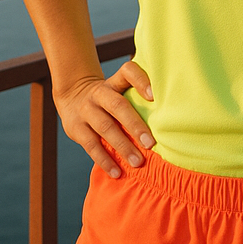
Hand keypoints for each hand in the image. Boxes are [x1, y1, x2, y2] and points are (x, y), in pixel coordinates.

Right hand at [54, 60, 154, 177]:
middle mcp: (99, 93)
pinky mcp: (76, 128)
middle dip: (135, 125)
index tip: (154, 96)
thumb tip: (169, 114)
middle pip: (118, 105)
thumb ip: (137, 96)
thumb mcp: (118, 87)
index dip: (140, 81)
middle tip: (151, 143)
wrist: (73, 96)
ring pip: (105, 128)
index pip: (127, 72)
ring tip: (138, 162)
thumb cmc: (108, 97)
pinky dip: (105, 160)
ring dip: (123, 146)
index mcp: (114, 81)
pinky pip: (91, 145)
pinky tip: (117, 172)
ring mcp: (86, 110)